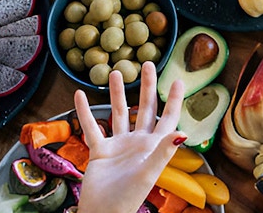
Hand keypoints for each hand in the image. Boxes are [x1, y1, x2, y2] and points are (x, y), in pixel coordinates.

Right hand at [75, 62, 185, 212]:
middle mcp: (138, 143)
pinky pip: (92, 126)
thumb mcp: (148, 172)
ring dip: (117, 93)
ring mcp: (119, 146)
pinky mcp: (100, 151)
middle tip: (148, 64)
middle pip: (145, 109)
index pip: (168, 118)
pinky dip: (85, 111)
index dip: (174, 100)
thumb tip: (183, 133)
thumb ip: (164, 151)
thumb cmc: (128, 198)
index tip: (178, 80)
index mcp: (154, 147)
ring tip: (115, 72)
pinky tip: (80, 95)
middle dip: (147, 87)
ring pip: (119, 113)